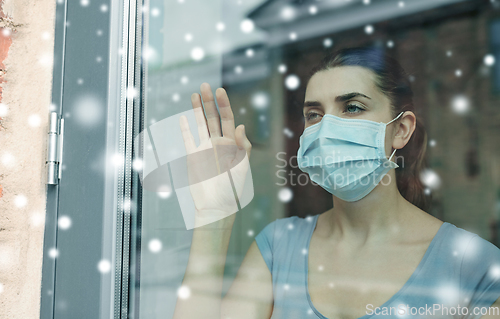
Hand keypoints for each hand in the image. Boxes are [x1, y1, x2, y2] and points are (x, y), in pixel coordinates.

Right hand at [179, 83, 251, 222]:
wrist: (216, 206)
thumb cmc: (233, 189)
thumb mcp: (242, 167)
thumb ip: (243, 146)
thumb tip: (242, 126)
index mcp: (232, 143)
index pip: (228, 119)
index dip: (224, 104)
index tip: (220, 91)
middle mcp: (218, 143)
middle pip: (213, 117)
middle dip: (209, 102)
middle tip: (205, 85)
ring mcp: (204, 148)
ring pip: (200, 124)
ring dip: (197, 109)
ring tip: (194, 94)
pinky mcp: (193, 156)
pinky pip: (188, 139)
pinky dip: (186, 129)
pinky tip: (184, 118)